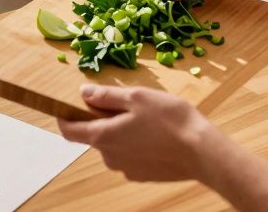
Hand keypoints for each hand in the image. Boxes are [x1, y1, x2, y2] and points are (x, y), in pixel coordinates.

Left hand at [56, 84, 217, 182]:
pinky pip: (131, 156)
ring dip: (122, 132)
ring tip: (147, 118)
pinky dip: (137, 144)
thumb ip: (106, 96)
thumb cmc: (170, 120)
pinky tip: (156, 134)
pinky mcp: (144, 175)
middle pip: (95, 136)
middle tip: (126, 104)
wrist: (203, 153)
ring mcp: (127, 169)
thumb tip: (83, 93)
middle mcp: (110, 157)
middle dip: (104, 119)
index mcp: (103, 137)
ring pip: (115, 146)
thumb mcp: (136, 97)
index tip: (67, 106)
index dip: (64, 118)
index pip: (69, 131)